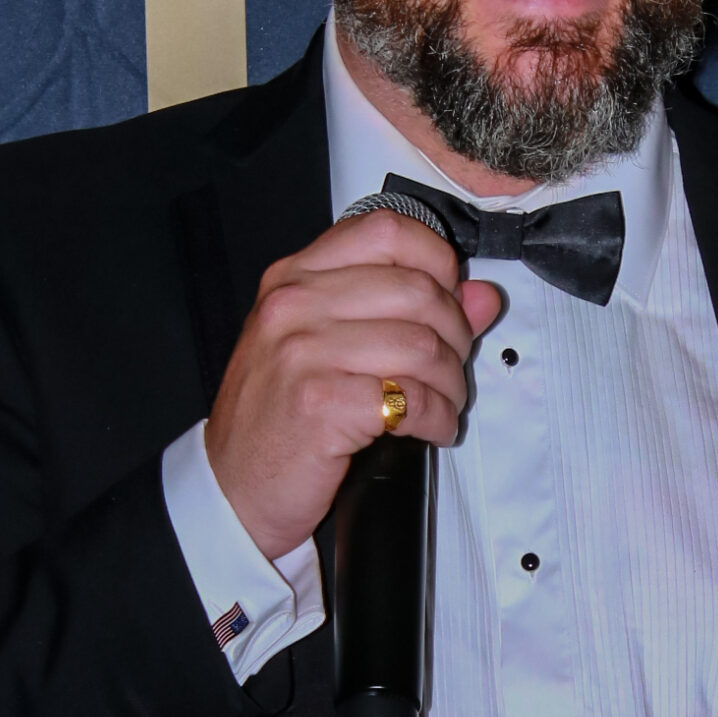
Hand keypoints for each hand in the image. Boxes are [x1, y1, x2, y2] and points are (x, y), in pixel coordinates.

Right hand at [204, 212, 501, 558]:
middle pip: (416, 290)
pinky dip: (437, 418)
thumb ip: (402, 309)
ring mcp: (302, 353)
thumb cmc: (280, 415)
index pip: (387, 230)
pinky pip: (411, 399)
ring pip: (422, 346)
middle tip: (451, 366)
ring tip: (443, 403)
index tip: (450, 296)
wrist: (235, 486)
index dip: (437, 260)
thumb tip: (482, 295)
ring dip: (450, 382)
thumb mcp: (328, 344)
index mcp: (294, 277)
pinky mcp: (320, 404)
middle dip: (455, 334)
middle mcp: (293, 305)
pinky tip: (430, 428)